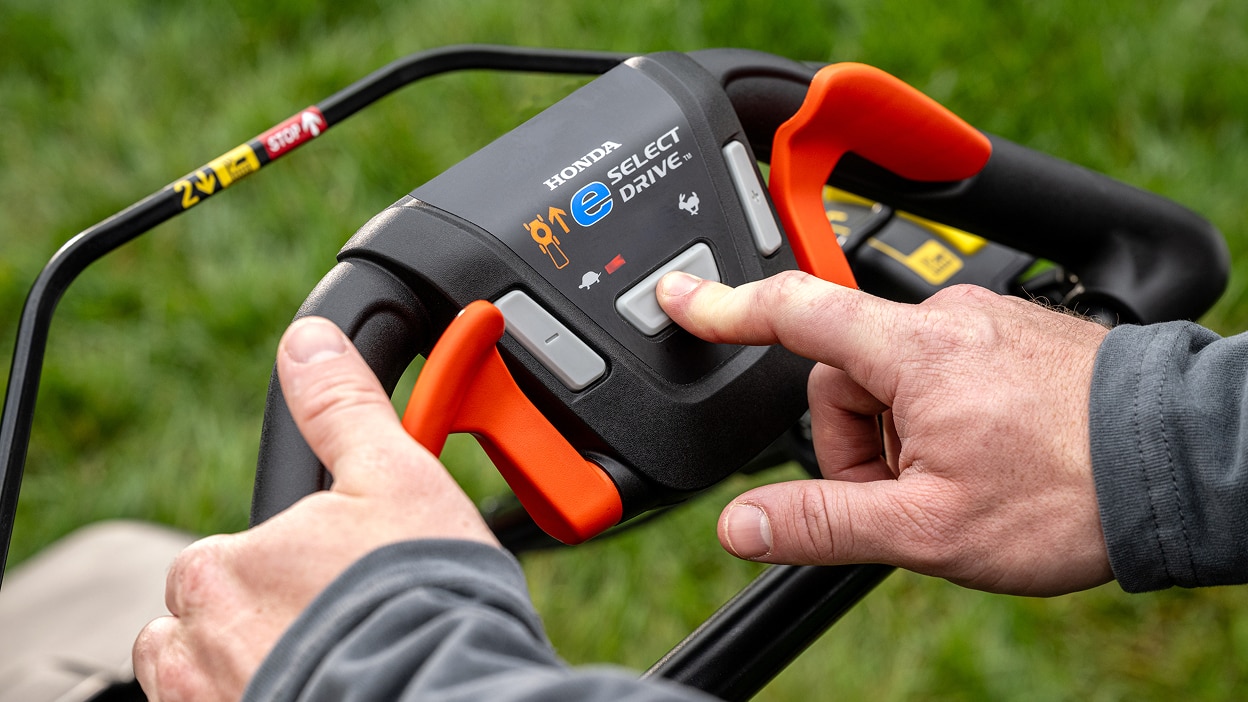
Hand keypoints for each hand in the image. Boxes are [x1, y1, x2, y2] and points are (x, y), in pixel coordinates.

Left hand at [132, 317, 497, 700]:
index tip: (335, 578)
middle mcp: (197, 647)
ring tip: (338, 662)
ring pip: (211, 680)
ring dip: (256, 668)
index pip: (224, 559)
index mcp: (224, 568)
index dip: (287, 563)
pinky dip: (267, 700)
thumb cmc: (423, 596)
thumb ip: (341, 407)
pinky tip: (330, 689)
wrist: (445, 693)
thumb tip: (308, 340)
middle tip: (344, 625)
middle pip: (213, 625)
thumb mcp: (394, 476)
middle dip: (268, 621)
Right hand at [657, 271, 1112, 595]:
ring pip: (897, 382)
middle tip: (910, 499)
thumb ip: (823, 522)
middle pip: (846, 376)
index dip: (724, 307)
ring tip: (961, 487)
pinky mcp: (1015, 336)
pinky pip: (944, 373)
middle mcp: (945, 322)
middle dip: (859, 443)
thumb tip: (742, 525)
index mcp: (913, 353)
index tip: (679, 296)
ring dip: (903, 439)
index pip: (793, 312)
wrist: (1181, 464)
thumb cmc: (1070, 491)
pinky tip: (988, 460)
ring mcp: (984, 325)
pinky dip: (943, 420)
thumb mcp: (930, 527)